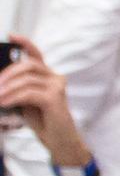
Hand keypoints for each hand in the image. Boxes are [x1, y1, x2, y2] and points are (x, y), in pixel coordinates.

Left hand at [0, 35, 88, 165]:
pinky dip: (13, 98)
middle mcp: (55, 78)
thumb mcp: (25, 100)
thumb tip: (0, 82)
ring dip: (7, 89)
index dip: (24, 43)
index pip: (36, 54)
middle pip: (27, 65)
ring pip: (26, 80)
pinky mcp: (55, 98)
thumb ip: (17, 88)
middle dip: (7, 74)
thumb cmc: (42, 120)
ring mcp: (57, 87)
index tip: (10, 35)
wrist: (58, 140)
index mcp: (47, 76)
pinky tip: (4, 103)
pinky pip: (28, 93)